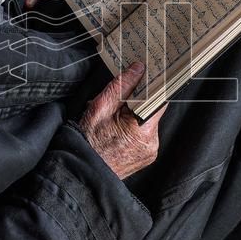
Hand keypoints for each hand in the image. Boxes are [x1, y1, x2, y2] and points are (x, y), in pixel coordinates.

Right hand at [79, 62, 166, 178]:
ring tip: (112, 121)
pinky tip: (116, 131)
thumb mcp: (101, 106)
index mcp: (143, 130)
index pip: (158, 99)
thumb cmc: (88, 142)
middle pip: (151, 110)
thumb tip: (138, 69)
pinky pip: (143, 135)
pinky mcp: (146, 156)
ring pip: (147, 122)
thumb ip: (122, 85)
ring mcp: (150, 152)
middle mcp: (151, 143)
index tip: (144, 78)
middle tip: (116, 105)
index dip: (150, 86)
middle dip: (135, 103)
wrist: (83, 170)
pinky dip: (132, 129)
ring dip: (132, 116)